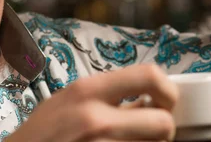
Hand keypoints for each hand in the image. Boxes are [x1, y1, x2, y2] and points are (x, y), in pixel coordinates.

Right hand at [6, 64, 178, 141]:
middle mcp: (96, 119)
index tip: (165, 101)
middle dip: (163, 129)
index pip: (150, 75)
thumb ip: (109, 97)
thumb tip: (153, 98)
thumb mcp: (70, 101)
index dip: (168, 90)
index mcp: (88, 90)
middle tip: (151, 132)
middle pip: (163, 123)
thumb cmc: (42, 134)